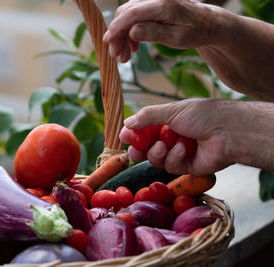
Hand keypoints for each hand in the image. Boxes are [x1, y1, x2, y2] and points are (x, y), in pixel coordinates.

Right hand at [103, 0, 222, 62]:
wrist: (208, 23)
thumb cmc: (195, 31)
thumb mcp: (177, 37)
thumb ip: (154, 33)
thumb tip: (132, 31)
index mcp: (163, 5)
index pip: (131, 14)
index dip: (116, 28)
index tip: (108, 43)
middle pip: (125, 14)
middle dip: (117, 36)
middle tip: (117, 56)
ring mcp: (152, 0)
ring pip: (127, 16)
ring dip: (122, 36)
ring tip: (124, 56)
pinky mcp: (151, 5)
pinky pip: (133, 17)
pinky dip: (129, 32)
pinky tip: (132, 47)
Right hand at [120, 99, 273, 174]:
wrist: (228, 132)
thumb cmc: (203, 115)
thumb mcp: (172, 110)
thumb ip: (147, 116)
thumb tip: (127, 123)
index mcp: (167, 122)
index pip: (143, 130)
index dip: (132, 134)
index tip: (123, 136)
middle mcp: (170, 138)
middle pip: (145, 148)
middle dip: (138, 149)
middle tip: (134, 150)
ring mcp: (177, 153)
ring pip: (155, 158)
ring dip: (157, 152)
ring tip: (166, 144)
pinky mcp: (185, 166)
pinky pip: (170, 165)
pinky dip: (174, 156)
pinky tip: (184, 148)